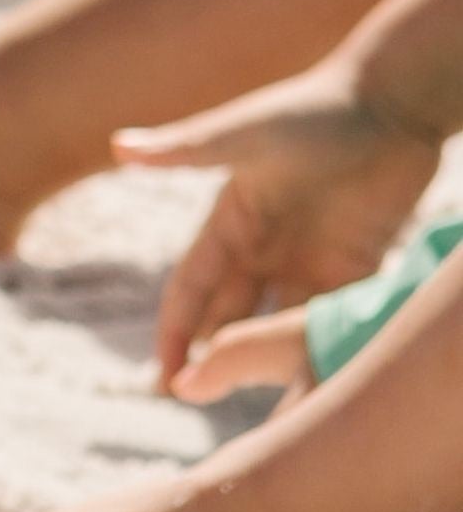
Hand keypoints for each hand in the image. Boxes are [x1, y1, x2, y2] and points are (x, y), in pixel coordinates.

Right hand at [115, 62, 441, 393]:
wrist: (392, 100)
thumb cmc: (312, 110)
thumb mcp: (244, 134)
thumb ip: (185, 150)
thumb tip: (118, 147)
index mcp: (229, 222)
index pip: (191, 289)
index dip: (175, 333)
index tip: (164, 377)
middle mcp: (264, 247)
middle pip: (230, 317)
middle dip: (210, 362)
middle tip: (195, 407)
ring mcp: (310, 259)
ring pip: (280, 326)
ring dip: (265, 365)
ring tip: (258, 411)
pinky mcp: (357, 264)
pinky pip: (335, 317)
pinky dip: (322, 348)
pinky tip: (315, 381)